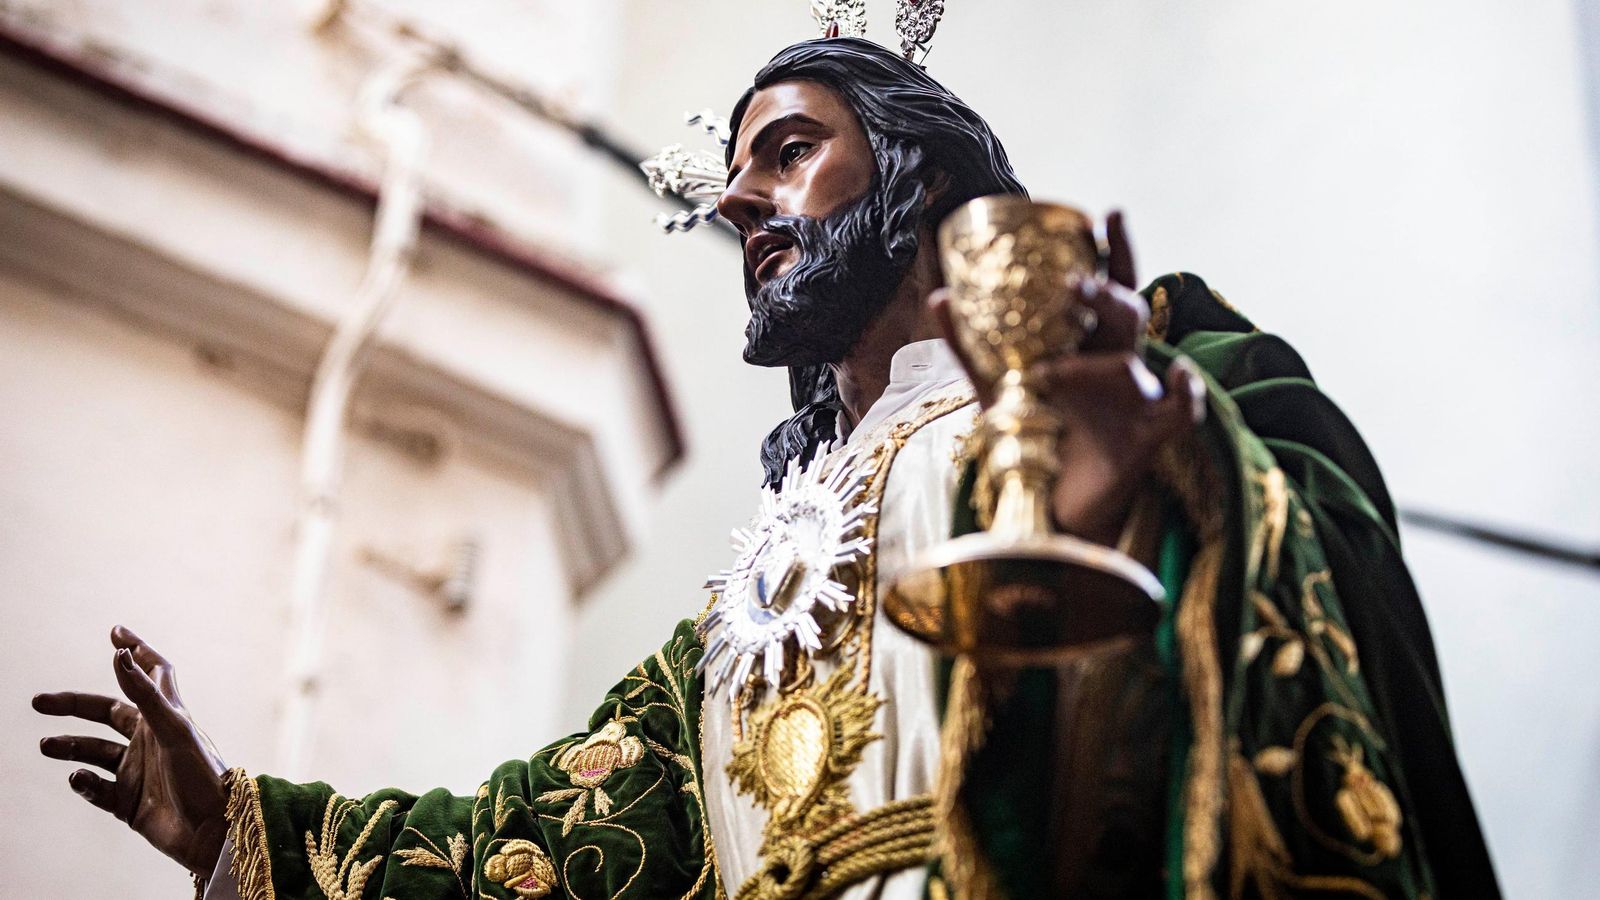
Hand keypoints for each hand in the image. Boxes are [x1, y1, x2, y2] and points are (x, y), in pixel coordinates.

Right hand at [34, 625, 228, 875]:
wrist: (213, 831)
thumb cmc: (202, 775)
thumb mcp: (173, 728)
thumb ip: (144, 693)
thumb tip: (118, 653)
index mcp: (166, 716)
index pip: (151, 674)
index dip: (136, 652)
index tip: (115, 631)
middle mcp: (149, 739)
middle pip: (106, 712)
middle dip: (73, 705)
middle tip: (39, 702)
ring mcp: (137, 770)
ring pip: (93, 751)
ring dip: (70, 746)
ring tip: (46, 745)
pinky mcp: (128, 802)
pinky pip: (95, 788)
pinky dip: (83, 783)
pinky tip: (78, 778)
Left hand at [933, 210, 1205, 545]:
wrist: (1049, 500)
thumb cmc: (1034, 435)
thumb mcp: (997, 387)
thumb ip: (970, 346)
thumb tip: (938, 297)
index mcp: (1085, 341)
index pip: (1107, 286)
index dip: (1113, 251)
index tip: (1106, 217)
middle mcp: (1116, 361)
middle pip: (1126, 312)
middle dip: (1108, 292)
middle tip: (1079, 284)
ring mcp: (1135, 397)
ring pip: (1136, 359)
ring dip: (1099, 362)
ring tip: (1056, 371)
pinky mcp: (1148, 437)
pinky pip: (1182, 410)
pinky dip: (1187, 392)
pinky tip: (1178, 374)